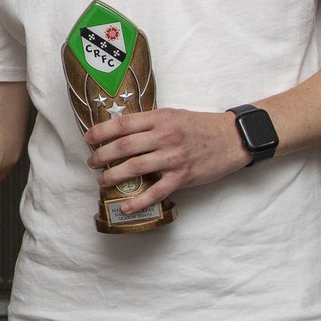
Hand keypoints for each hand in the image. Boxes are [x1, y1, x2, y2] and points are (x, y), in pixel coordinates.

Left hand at [83, 107, 249, 213]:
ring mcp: (174, 157)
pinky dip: (140, 200)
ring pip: (136, 167)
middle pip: (125, 146)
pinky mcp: (183, 176)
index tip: (88, 138)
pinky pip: (157, 191)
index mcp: (160, 119)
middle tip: (92, 162)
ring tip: (102, 180)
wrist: (231, 138)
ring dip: (114, 175)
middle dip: (103, 155)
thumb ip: (149, 122)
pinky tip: (126, 205)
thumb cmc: (199, 126)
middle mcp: (165, 136)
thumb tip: (120, 130)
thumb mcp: (172, 115)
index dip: (101, 131)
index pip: (123, 124)